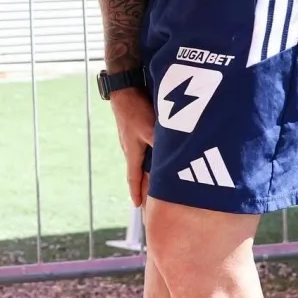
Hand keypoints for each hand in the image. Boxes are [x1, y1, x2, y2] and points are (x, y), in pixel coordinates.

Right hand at [110, 88, 155, 205]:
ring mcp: (132, 141)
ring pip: (142, 162)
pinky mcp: (136, 132)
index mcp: (132, 153)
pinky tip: (156, 159)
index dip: (137, 192)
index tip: (138, 206)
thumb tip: (173, 161)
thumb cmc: (135, 110)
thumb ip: (161, 146)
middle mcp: (131, 149)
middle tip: (148, 202)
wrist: (124, 91)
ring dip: (147, 174)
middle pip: (138, 173)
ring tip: (154, 184)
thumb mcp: (150, 129)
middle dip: (143, 187)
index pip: (134, 178)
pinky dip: (150, 160)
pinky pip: (144, 151)